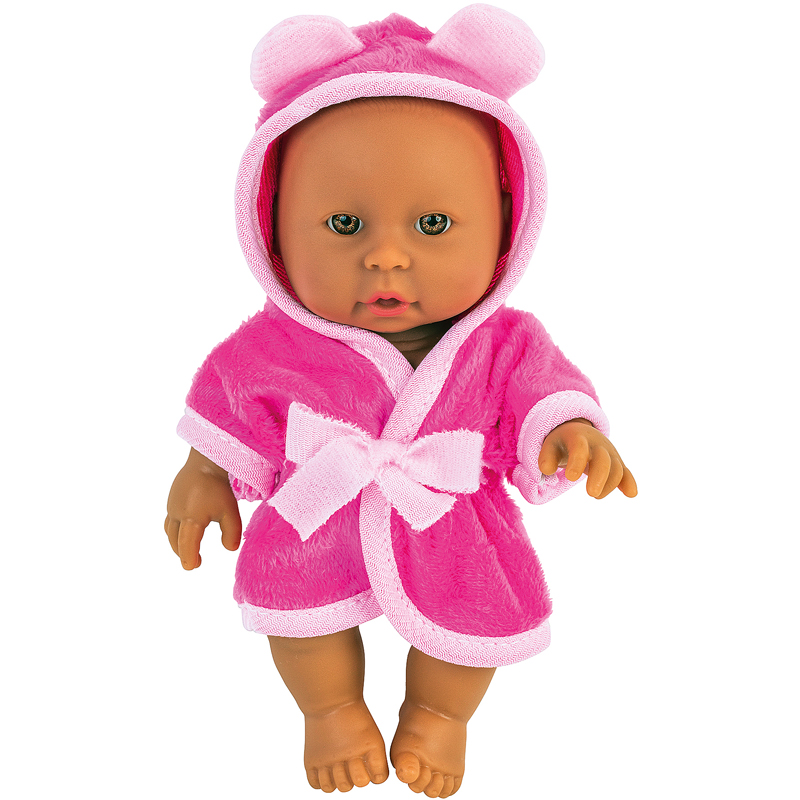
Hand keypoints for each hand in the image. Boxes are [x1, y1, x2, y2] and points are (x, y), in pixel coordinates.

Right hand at [164, 448, 242, 568]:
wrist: (205, 461)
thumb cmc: (218, 486)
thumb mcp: (230, 511)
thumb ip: (232, 532)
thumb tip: (230, 549)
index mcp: (191, 519)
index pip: (187, 545)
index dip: (189, 558)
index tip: (192, 567)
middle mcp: (177, 514)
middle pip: (175, 541)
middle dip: (183, 553)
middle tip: (194, 563)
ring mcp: (172, 507)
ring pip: (170, 532)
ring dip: (177, 543)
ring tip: (189, 550)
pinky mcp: (172, 500)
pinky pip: (169, 522)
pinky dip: (175, 532)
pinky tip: (185, 531)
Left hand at [538, 419, 636, 499]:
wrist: (580, 432)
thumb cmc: (562, 443)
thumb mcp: (550, 446)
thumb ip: (546, 457)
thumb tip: (547, 470)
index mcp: (577, 438)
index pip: (579, 447)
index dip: (577, 461)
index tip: (570, 477)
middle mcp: (596, 444)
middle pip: (603, 459)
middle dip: (599, 476)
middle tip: (591, 494)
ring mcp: (609, 453)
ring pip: (616, 468)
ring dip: (609, 484)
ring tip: (595, 496)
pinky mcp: (616, 463)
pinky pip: (625, 472)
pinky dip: (629, 482)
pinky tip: (631, 493)